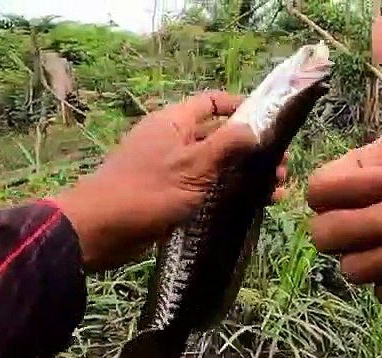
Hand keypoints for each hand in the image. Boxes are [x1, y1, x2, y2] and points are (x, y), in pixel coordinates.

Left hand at [57, 91, 289, 271]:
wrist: (101, 230)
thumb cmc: (148, 191)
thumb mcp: (194, 165)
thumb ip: (227, 144)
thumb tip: (257, 128)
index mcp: (174, 121)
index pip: (213, 102)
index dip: (242, 108)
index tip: (272, 124)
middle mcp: (172, 140)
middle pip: (219, 136)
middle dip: (251, 151)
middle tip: (281, 171)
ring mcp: (170, 169)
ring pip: (215, 166)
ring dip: (245, 176)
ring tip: (275, 193)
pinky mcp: (169, 195)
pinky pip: (205, 188)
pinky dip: (227, 194)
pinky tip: (251, 208)